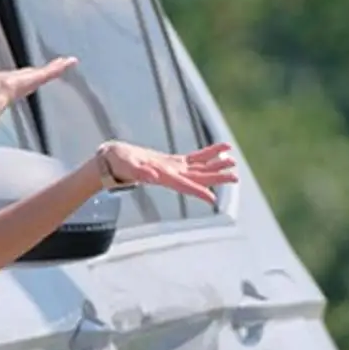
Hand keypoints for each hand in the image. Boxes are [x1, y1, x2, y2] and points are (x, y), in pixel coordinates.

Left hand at [0, 57, 77, 110]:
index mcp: (12, 81)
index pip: (24, 76)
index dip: (30, 74)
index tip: (37, 72)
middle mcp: (24, 81)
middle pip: (39, 74)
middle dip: (49, 70)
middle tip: (61, 65)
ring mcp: (33, 80)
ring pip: (48, 71)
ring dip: (59, 67)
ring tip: (70, 61)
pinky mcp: (39, 77)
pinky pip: (52, 71)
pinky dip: (62, 66)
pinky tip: (72, 60)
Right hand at [99, 140, 237, 205]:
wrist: (113, 160)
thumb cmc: (118, 162)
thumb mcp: (127, 166)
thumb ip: (140, 172)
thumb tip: (153, 178)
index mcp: (163, 177)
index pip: (184, 186)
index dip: (198, 192)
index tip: (212, 199)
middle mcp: (172, 175)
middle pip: (199, 178)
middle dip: (217, 178)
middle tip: (235, 176)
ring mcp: (175, 169)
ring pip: (201, 168)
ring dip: (217, 165)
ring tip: (233, 161)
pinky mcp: (174, 162)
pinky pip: (196, 158)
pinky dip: (210, 154)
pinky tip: (222, 149)